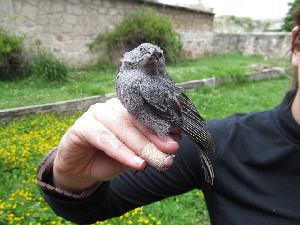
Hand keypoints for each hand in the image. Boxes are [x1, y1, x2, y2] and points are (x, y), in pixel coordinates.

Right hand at [53, 98, 179, 192]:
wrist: (79, 171)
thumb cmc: (107, 159)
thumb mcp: (132, 156)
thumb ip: (147, 149)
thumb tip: (173, 144)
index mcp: (125, 110)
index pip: (145, 116)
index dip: (161, 129)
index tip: (176, 143)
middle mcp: (111, 108)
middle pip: (136, 121)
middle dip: (154, 139)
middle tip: (169, 153)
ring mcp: (95, 114)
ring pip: (122, 127)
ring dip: (141, 146)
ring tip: (156, 160)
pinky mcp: (81, 126)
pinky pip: (105, 138)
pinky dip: (122, 152)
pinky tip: (136, 163)